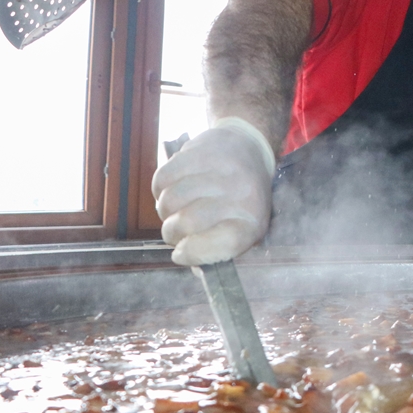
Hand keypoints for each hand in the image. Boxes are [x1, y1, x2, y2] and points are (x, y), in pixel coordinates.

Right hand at [152, 118, 274, 266]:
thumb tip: (190, 264)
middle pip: (188, 222)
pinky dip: (159, 189)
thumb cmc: (241, 198)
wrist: (248, 147)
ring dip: (164, 211)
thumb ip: (217, 250)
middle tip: (175, 230)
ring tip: (174, 210)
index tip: (181, 254)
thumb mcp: (242, 228)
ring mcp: (220, 170)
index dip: (194, 254)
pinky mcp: (200, 151)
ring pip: (171, 201)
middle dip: (172, 233)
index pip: (222, 245)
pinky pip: (162, 178)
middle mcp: (241, 193)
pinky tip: (170, 190)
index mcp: (253, 219)